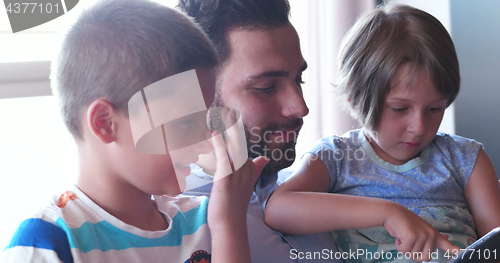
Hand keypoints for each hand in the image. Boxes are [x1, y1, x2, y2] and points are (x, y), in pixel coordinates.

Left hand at [207, 107, 268, 234]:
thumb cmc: (235, 204)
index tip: (232, 113)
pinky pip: (222, 159)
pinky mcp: (225, 180)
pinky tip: (213, 134)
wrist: (230, 223)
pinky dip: (218, 145)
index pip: (242, 144)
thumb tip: (264, 158)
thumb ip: (255, 168)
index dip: (237, 129)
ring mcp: (236, 174)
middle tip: (228, 108)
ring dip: (226, 131)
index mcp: (248, 167)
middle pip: (239, 142)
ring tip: (220, 115)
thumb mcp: (247, 183)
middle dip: (234, 125)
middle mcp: (244, 168)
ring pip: (232, 148)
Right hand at [383, 203, 459, 261]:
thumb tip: (441, 241)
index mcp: (433, 234)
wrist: (392, 212)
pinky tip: (399, 235)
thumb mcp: (419, 229)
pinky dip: (399, 246)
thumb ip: (429, 238)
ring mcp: (422, 235)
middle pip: (425, 258)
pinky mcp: (412, 236)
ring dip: (404, 249)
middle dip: (414, 254)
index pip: (448, 246)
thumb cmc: (403, 223)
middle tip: (408, 243)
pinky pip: (404, 251)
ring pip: (413, 255)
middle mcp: (430, 235)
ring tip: (403, 236)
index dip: (456, 252)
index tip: (464, 253)